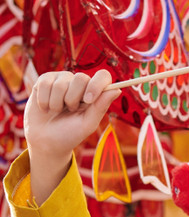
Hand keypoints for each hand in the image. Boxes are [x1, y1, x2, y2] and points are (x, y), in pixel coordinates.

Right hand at [24, 70, 115, 202]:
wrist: (46, 141)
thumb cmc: (70, 134)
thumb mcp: (87, 124)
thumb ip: (100, 106)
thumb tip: (117, 89)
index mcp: (94, 93)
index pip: (103, 76)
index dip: (96, 85)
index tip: (88, 100)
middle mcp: (79, 83)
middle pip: (81, 78)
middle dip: (73, 99)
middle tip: (70, 111)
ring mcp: (62, 80)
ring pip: (61, 83)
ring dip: (57, 103)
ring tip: (57, 111)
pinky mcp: (45, 80)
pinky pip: (45, 83)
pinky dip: (44, 100)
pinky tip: (45, 108)